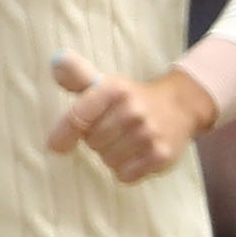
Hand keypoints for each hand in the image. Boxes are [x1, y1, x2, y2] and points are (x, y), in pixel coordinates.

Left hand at [46, 47, 214, 183]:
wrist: (180, 106)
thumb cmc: (131, 98)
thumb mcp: (104, 82)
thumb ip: (77, 74)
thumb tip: (56, 61)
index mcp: (115, 90)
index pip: (78, 116)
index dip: (63, 134)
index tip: (56, 145)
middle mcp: (133, 111)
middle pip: (92, 142)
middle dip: (96, 139)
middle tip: (112, 129)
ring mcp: (149, 134)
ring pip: (108, 160)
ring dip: (111, 155)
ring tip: (125, 140)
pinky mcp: (161, 155)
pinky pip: (125, 175)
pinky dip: (126, 170)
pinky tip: (136, 153)